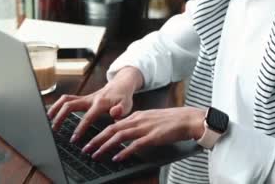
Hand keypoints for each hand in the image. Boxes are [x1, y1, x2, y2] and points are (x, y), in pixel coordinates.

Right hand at [47, 66, 142, 142]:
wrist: (121, 85)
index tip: (74, 139)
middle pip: (70, 104)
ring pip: (65, 100)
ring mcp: (84, 97)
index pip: (88, 116)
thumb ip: (121, 110)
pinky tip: (52, 114)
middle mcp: (90, 99)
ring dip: (55, 109)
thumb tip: (115, 113)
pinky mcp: (82, 98)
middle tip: (54, 129)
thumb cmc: (123, 97)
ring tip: (48, 120)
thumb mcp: (127, 104)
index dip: (80, 128)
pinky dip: (58, 105)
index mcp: (100, 103)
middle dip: (60, 116)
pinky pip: (67, 99)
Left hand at [82, 107, 205, 161]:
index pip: (114, 124)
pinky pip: (134, 145)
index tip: (90, 140)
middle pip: (112, 129)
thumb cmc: (173, 120)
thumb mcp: (151, 118)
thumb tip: (127, 132)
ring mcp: (145, 128)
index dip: (100, 132)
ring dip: (105, 146)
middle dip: (96, 139)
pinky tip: (116, 158)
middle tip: (85, 149)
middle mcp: (138, 120)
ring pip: (119, 136)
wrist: (188, 119)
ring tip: (95, 154)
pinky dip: (123, 152)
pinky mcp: (153, 137)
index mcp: (137, 115)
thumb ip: (139, 124)